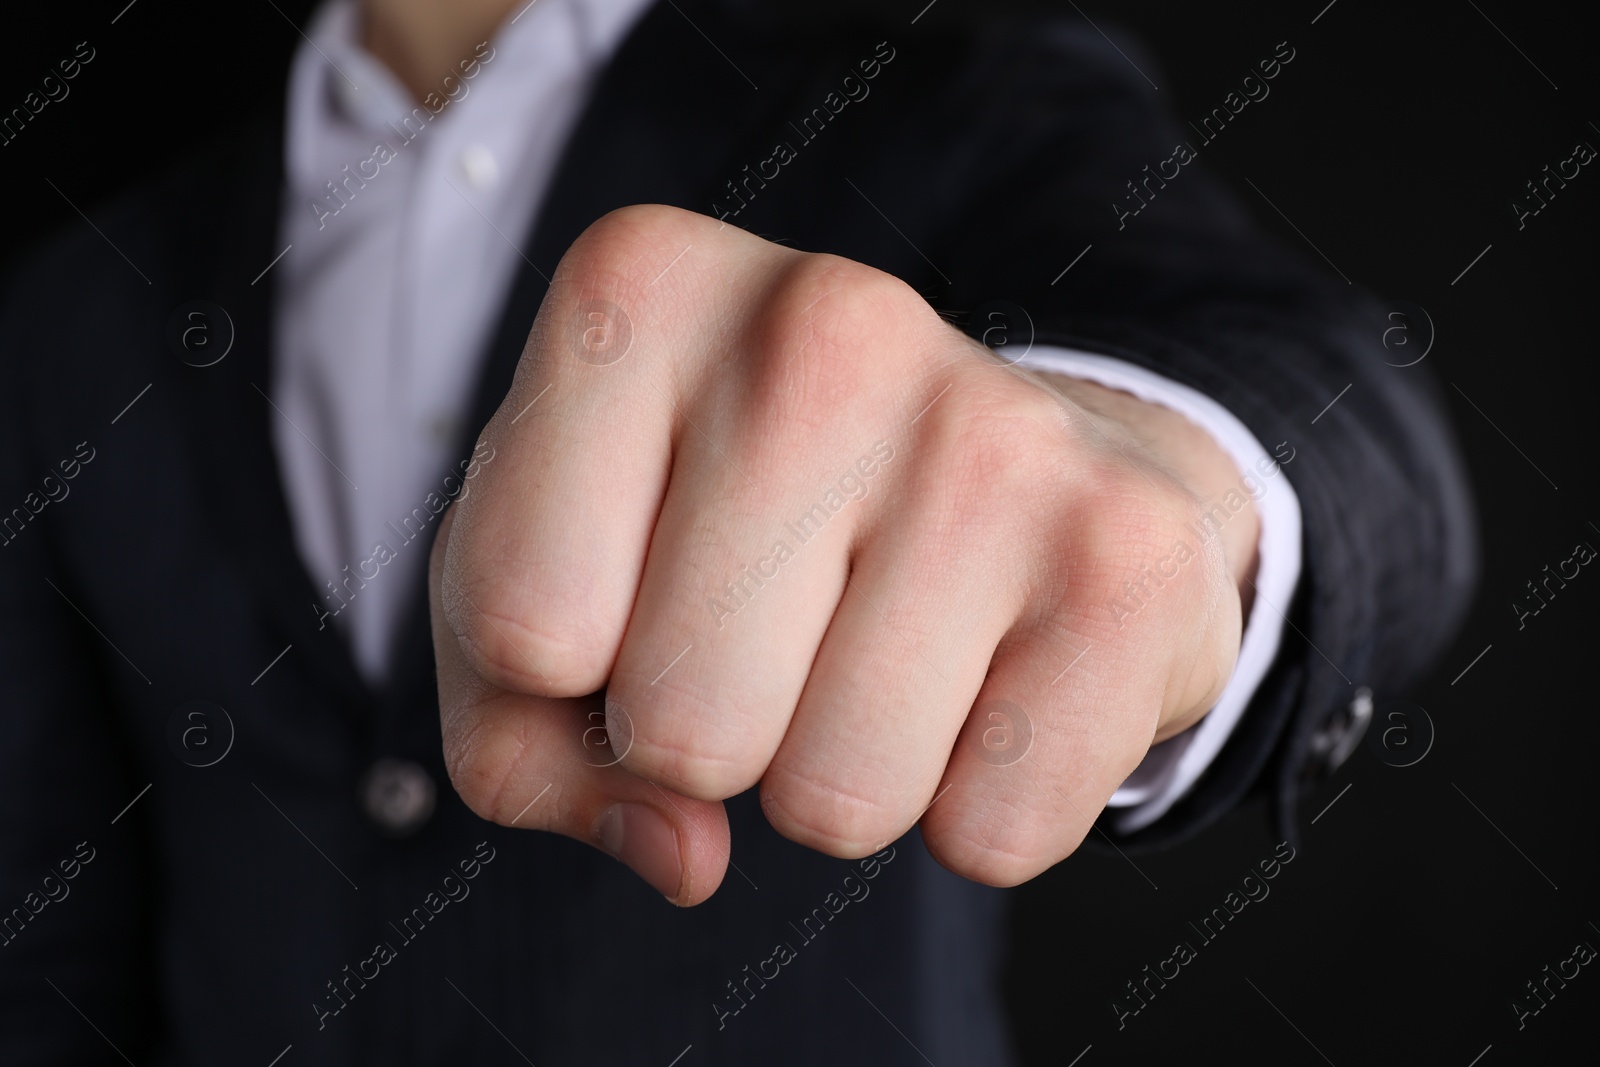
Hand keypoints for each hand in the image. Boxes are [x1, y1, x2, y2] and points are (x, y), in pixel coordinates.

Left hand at [429, 205, 1257, 904]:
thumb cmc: (734, 528)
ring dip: (843, 777)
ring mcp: (995, 429)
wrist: (1013, 461)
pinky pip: (994, 834)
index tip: (634, 591)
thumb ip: (519, 739)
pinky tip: (992, 679)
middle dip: (714, 741)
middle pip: (681, 726)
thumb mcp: (557, 589)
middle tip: (780, 635)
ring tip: (884, 647)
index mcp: (646, 294)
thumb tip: (683, 850)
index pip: (522, 620)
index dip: (564, 674)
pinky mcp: (1131, 551)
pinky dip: (978, 811)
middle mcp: (825, 324)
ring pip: (837, 799)